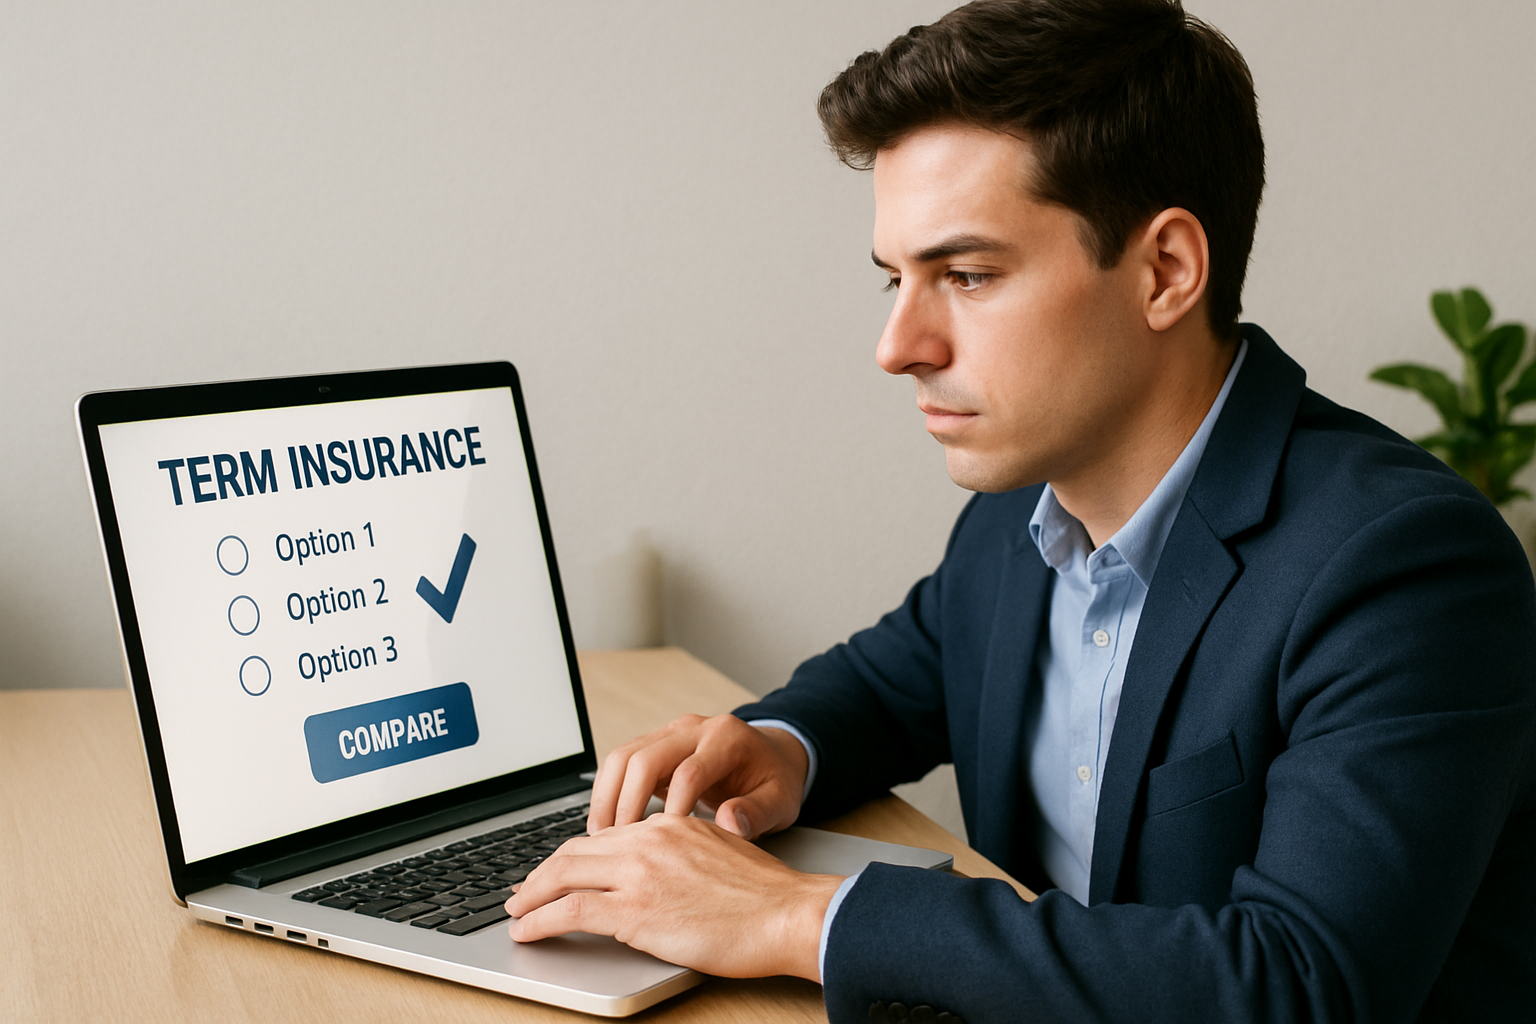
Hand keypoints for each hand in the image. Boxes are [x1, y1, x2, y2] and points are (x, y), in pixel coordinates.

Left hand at [506, 813, 840, 980]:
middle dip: (542, 873)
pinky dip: (539, 921)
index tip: (556, 871)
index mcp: (668, 826)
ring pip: (563, 876)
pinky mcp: (634, 911)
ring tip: (515, 912)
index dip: (572, 855)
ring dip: (530, 895)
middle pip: (575, 851)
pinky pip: (569, 911)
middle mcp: (648, 840)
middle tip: (523, 892)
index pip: (604, 835)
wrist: (787, 913)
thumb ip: (683, 852)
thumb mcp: (719, 854)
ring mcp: (639, 874)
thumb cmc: (765, 896)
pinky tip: (527, 932)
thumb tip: (662, 872)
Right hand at [587, 713, 808, 840]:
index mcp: (727, 739)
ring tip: (601, 838)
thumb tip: (729, 824)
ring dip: (607, 796)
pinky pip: (622, 762)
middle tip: (618, 846)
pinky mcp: (656, 744)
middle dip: (626, 803)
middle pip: (644, 757)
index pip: (689, 772)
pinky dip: (609, 791)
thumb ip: (757, 812)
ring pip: (623, 755)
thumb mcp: (781, 801)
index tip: (664, 847)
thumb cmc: (775, 781)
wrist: (772, 755)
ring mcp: (671, 733)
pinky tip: (607, 824)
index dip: (673, 810)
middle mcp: (694, 728)